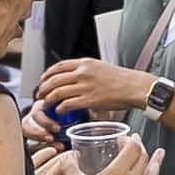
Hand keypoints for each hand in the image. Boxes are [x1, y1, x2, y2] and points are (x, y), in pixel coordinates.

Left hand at [31, 58, 151, 120]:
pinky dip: (60, 109)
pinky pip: (67, 104)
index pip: (58, 66)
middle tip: (40, 95)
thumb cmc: (120, 79)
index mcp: (85, 63)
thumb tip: (74, 77)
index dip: (47, 74)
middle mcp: (82, 72)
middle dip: (43, 88)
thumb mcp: (100, 67)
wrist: (134, 86)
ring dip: (48, 100)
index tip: (43, 80)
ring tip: (47, 105)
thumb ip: (86, 70)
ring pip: (57, 92)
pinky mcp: (89, 100)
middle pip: (54, 79)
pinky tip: (59, 111)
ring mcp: (85, 86)